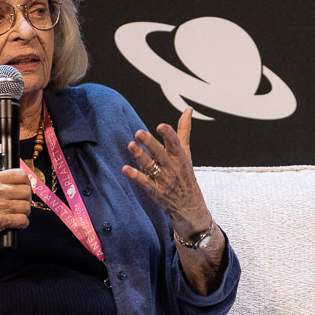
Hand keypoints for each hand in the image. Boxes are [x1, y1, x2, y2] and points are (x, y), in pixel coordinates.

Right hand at [0, 169, 31, 244]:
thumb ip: (2, 182)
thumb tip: (25, 181)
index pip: (21, 175)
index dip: (26, 183)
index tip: (25, 188)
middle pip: (26, 191)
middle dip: (26, 200)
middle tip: (19, 205)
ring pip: (26, 207)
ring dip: (24, 213)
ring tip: (15, 214)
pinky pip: (23, 220)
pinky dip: (22, 224)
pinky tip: (16, 223)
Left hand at [122, 107, 211, 237]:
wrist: (189, 205)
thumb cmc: (185, 174)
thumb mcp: (186, 152)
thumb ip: (184, 130)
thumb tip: (188, 109)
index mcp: (179, 156)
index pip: (175, 143)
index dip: (168, 134)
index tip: (160, 126)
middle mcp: (171, 166)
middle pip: (160, 153)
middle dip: (150, 143)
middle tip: (138, 132)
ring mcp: (163, 179)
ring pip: (150, 166)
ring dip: (140, 156)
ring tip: (130, 145)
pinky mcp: (154, 190)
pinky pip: (144, 182)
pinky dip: (135, 176)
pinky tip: (125, 169)